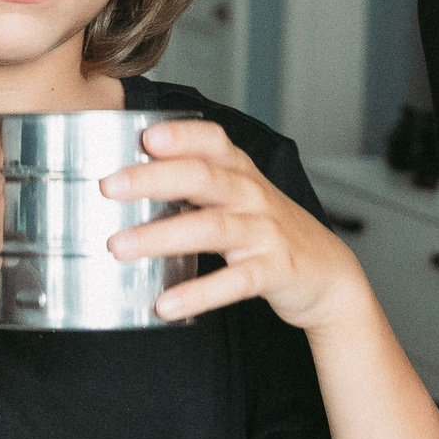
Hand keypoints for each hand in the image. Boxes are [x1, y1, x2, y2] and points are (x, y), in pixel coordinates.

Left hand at [102, 120, 369, 330]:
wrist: (329, 274)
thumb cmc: (270, 231)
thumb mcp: (239, 197)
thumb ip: (194, 185)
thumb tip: (126, 181)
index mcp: (240, 173)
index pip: (212, 141)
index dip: (181, 135)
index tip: (144, 135)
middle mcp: (252, 195)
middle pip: (203, 177)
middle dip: (154, 179)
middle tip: (109, 186)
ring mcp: (265, 232)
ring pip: (212, 227)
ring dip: (162, 235)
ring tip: (119, 247)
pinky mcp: (274, 270)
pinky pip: (235, 281)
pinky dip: (199, 293)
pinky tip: (166, 303)